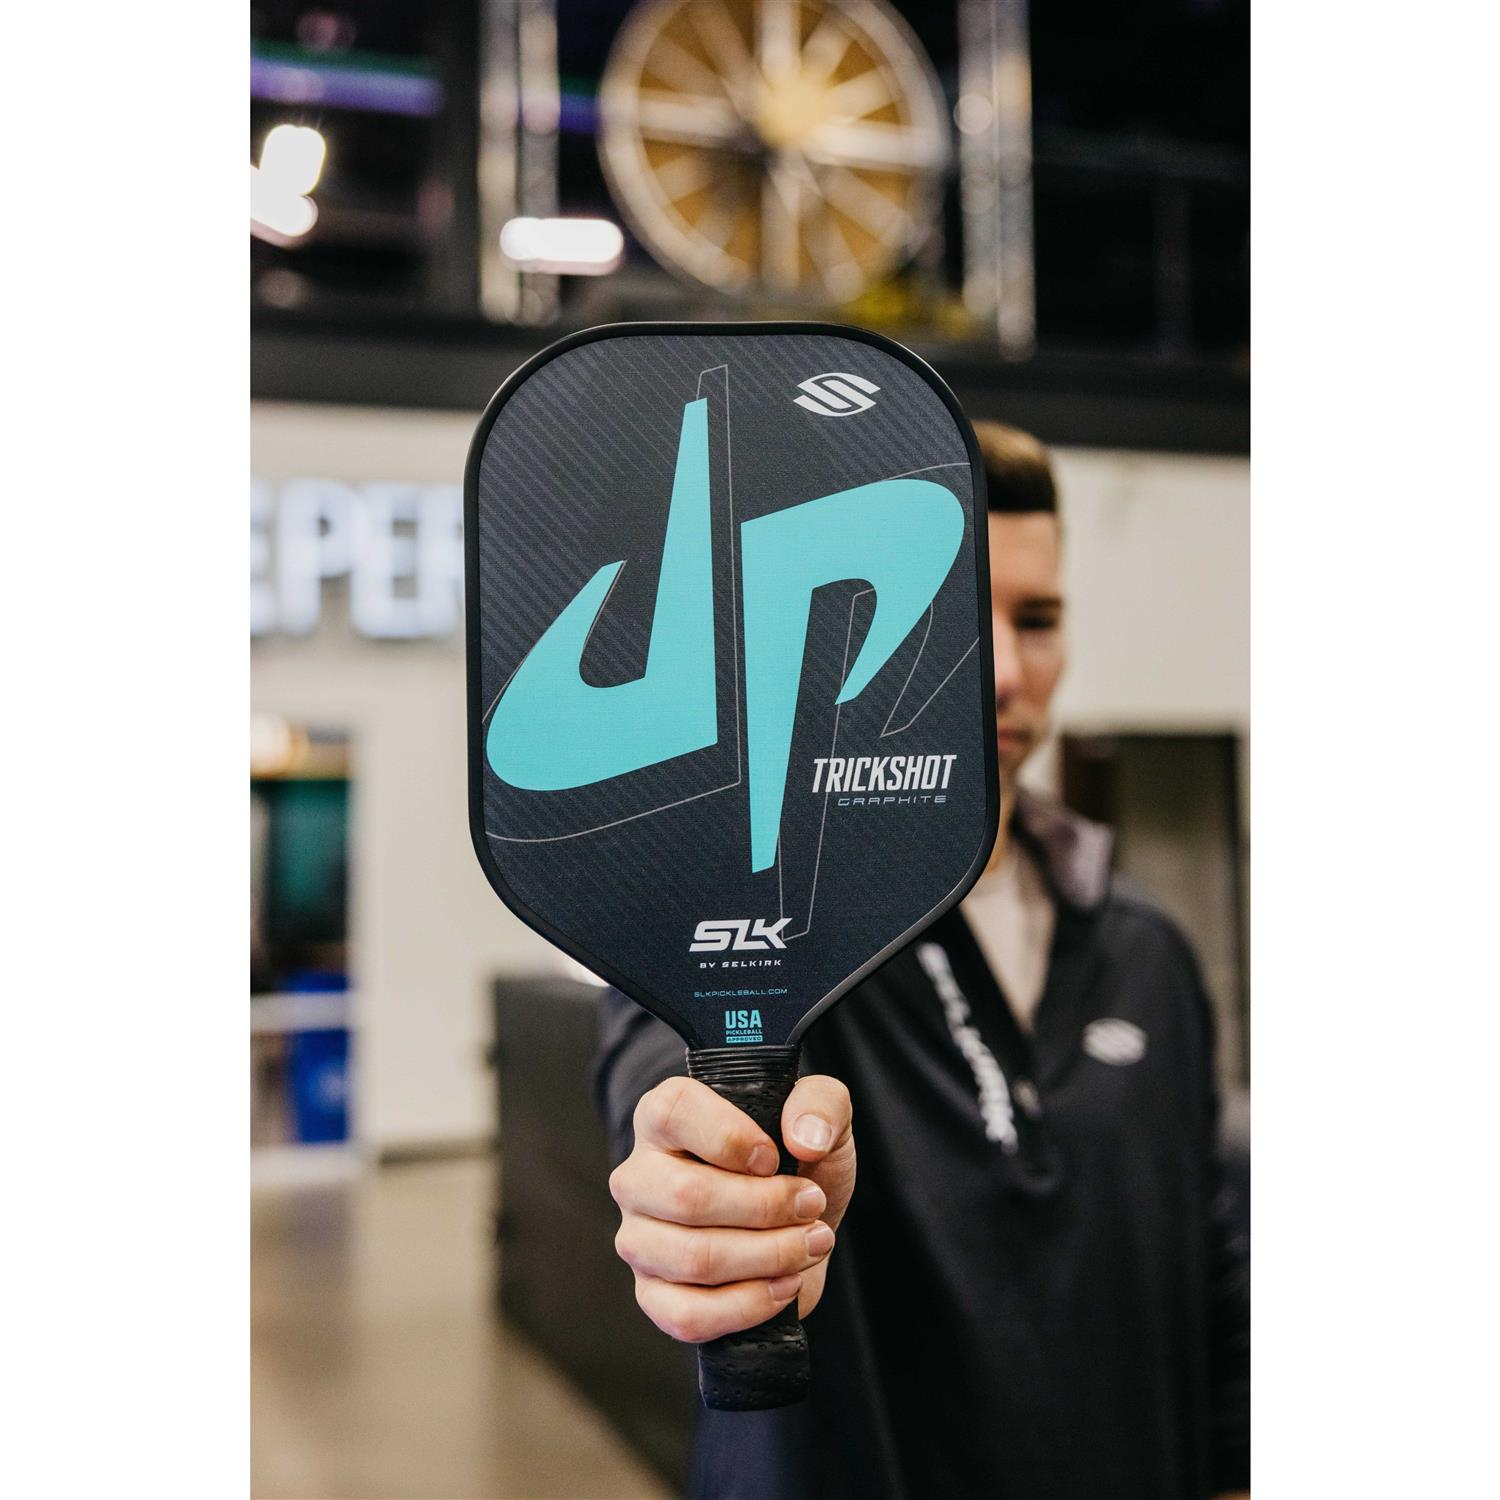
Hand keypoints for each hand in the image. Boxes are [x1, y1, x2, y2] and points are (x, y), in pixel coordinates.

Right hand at [609, 1072, 855, 1342]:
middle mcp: (638, 1176)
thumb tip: (802, 1137)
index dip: (731, 1139)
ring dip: (769, 1256)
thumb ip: (821, 1104)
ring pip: (693, 1258)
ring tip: (809, 1243)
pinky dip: (749, 1305)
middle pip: (686, 1196)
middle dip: (766, 1207)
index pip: (674, 1113)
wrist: (798, 1221)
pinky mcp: (652, 1295)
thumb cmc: (795, 1158)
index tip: (774, 1157)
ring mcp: (638, 1239)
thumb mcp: (822, 1114)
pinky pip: (688, 1315)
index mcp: (663, 1116)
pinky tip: (785, 1285)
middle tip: (811, 1206)